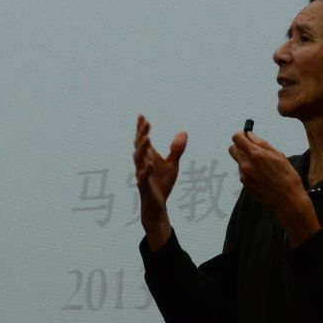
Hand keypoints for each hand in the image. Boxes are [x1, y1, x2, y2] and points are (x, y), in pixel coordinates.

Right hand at [134, 115, 185, 251]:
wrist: (157, 207)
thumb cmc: (161, 184)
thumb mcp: (172, 165)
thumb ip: (176, 149)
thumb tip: (183, 132)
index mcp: (148, 158)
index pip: (143, 140)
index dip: (141, 129)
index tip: (141, 115)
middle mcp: (142, 164)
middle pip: (139, 147)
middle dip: (141, 134)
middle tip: (145, 122)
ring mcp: (142, 176)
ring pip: (138, 160)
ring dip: (142, 149)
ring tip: (147, 138)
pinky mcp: (146, 187)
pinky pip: (144, 178)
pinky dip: (146, 170)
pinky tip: (151, 163)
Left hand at [228, 130, 319, 247]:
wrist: (288, 200)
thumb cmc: (287, 176)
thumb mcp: (278, 155)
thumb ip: (261, 143)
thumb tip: (250, 135)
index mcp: (255, 155)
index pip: (236, 138)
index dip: (241, 135)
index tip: (246, 136)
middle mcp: (246, 165)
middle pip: (232, 148)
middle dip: (240, 146)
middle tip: (251, 148)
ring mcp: (244, 176)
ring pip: (239, 161)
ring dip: (246, 159)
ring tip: (262, 166)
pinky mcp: (245, 185)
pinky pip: (243, 172)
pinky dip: (249, 170)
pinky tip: (262, 176)